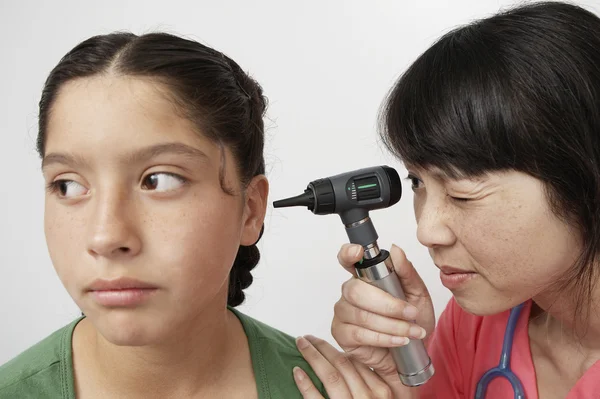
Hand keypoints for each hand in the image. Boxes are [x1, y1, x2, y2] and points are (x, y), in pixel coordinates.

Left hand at [294, 335, 392, 397]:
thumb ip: (366, 384)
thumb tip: (345, 361)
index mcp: (381, 393)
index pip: (356, 363)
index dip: (336, 347)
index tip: (321, 339)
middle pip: (342, 364)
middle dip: (322, 347)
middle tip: (306, 337)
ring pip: (330, 376)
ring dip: (312, 357)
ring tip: (300, 346)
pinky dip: (305, 384)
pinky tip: (296, 372)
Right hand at [331, 244, 433, 393]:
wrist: (413, 354)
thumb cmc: (412, 321)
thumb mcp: (417, 294)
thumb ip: (407, 272)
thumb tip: (395, 250)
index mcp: (365, 277)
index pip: (347, 259)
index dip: (348, 254)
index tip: (358, 252)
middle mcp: (349, 292)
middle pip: (356, 291)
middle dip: (388, 304)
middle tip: (411, 313)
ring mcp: (342, 313)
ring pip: (361, 315)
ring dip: (391, 325)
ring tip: (411, 332)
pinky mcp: (341, 334)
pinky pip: (359, 333)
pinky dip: (384, 338)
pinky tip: (399, 341)